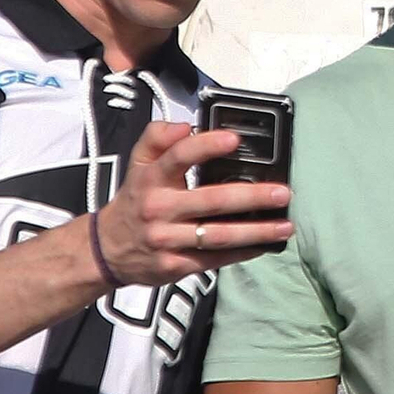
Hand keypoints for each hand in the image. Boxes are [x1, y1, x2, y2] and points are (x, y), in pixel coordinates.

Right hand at [94, 121, 292, 284]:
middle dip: (251, 197)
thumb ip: (157, 136)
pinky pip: (215, 259)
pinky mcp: (176, 266)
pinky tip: (267, 244)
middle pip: (211, 201)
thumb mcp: (138, 163)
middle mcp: (160, 210)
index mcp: (151, 179)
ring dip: (256, 231)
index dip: (206, 146)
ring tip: (285, 224)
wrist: (108, 249)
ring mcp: (168, 241)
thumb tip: (185, 127)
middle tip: (281, 192)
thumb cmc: (135, 199)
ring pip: (218, 236)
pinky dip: (244, 252)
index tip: (235, 139)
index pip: (178, 157)